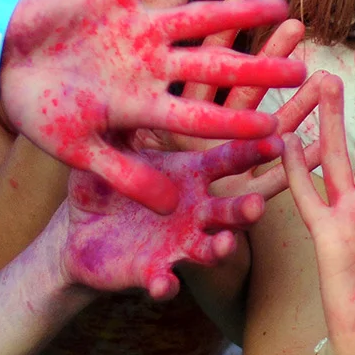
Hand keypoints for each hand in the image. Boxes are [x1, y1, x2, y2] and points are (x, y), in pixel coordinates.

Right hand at [0, 0, 304, 213]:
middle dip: (256, 69)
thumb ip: (124, 173)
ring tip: (280, 6)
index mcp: (142, 102)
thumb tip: (170, 210)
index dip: (235, 123)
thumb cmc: (34, 105)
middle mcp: (149, 63)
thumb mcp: (77, 148)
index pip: (199, 115)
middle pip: (213, 66)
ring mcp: (137, 26)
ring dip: (238, 12)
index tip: (276, 132)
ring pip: (198, 18)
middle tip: (301, 70)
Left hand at [61, 137, 282, 299]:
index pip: (227, 160)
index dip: (251, 151)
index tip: (277, 139)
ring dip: (220, 248)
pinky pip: (164, 282)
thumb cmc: (104, 178)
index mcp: (191, 175)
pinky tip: (163, 284)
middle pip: (229, 209)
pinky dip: (165, 284)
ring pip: (210, 248)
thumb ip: (131, 119)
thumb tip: (140, 70)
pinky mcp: (155, 272)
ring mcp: (179, 244)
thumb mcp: (113, 147)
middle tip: (256, 205)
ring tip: (223, 247)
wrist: (77, 233)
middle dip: (246, 209)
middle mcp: (194, 211)